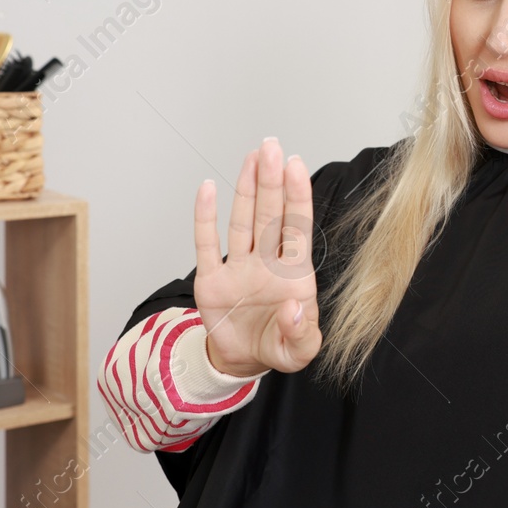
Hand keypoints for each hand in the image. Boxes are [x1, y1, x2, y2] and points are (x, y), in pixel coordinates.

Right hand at [192, 138, 321, 379]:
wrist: (243, 361)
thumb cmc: (278, 346)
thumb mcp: (299, 351)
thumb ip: (302, 333)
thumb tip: (292, 306)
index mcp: (293, 275)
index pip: (297, 228)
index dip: (296, 196)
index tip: (296, 165)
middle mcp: (267, 263)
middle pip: (269, 215)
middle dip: (271, 181)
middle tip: (271, 146)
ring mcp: (238, 268)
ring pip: (243, 222)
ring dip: (247, 189)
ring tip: (252, 157)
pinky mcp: (210, 280)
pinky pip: (206, 245)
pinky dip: (205, 218)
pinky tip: (206, 189)